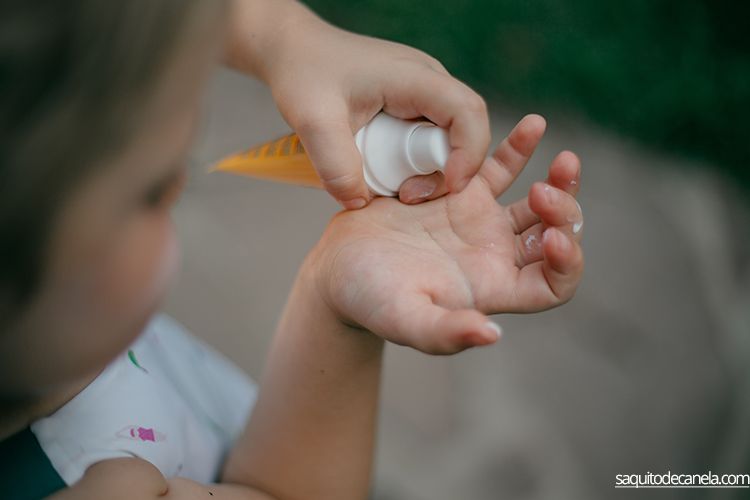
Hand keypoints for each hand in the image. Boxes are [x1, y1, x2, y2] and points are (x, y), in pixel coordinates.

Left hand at [230, 2, 489, 208]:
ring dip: (429, 170)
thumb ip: (334, 164)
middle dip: (447, 170)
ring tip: (394, 188)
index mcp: (415, 77)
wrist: (294, 51)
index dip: (468, 153)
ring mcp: (422, 94)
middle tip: (408, 195)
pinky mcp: (411, 106)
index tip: (448, 186)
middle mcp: (428, 82)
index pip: (467, 112)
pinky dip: (414, 163)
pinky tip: (386, 172)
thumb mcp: (312, 120)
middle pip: (465, 131)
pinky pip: (428, 139)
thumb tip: (359, 202)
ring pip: (448, 139)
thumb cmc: (304, 72)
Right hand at [308, 115, 583, 353]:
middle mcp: (494, 255)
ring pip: (537, 201)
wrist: (338, 264)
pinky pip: (499, 167)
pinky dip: (519, 148)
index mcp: (491, 288)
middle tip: (542, 194)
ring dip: (558, 182)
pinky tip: (535, 125)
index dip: (567, 264)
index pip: (553, 285)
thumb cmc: (368, 300)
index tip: (552, 239)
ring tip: (565, 160)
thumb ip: (443, 332)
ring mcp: (480, 221)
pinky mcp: (460, 191)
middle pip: (554, 236)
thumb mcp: (403, 320)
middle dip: (565, 214)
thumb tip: (490, 335)